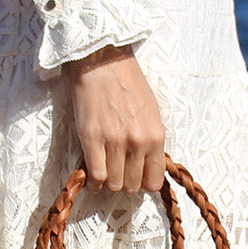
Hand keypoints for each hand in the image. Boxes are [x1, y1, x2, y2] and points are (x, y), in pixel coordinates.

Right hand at [66, 44, 165, 192]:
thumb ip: (151, 142)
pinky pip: (96, 176)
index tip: (135, 176)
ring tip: (104, 172)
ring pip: (114, 184)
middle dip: (124, 183)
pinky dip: (93, 182)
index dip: (142, 183)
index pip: (153, 182)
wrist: (104, 61)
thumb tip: (146, 168)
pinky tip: (92, 177)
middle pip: (132, 186)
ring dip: (108, 183)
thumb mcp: (151, 114)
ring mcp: (115, 142)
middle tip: (117, 172)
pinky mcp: (92, 139)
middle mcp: (138, 142)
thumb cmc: (128, 84)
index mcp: (155, 136)